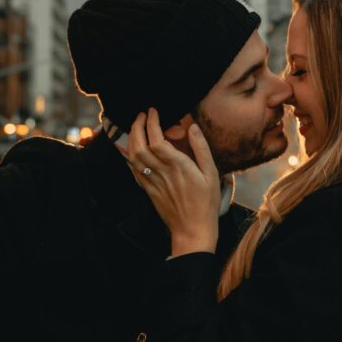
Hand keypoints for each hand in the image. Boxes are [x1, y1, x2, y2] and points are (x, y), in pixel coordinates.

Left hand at [123, 108, 220, 256]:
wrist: (193, 230)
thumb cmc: (206, 202)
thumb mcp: (211, 174)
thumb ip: (201, 148)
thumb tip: (192, 127)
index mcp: (179, 166)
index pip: (157, 139)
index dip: (152, 122)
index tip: (153, 111)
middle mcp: (162, 173)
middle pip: (140, 145)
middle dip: (137, 126)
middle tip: (141, 114)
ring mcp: (153, 182)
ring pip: (134, 157)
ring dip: (132, 139)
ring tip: (136, 127)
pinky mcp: (148, 191)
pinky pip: (134, 170)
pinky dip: (130, 156)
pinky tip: (133, 148)